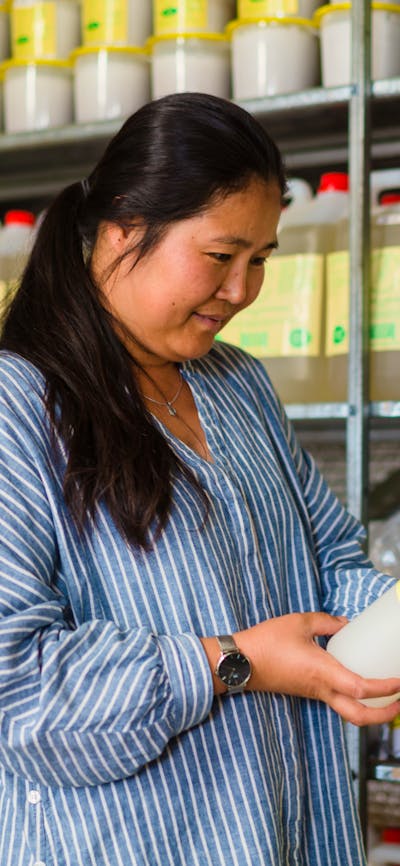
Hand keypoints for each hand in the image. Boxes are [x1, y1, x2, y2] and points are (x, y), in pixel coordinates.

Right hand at [232, 612, 399, 725]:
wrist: (239, 661)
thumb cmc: (266, 642)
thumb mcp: (299, 622)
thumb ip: (327, 622)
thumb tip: (346, 624)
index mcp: (323, 673)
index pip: (362, 689)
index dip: (386, 689)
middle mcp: (321, 689)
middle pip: (359, 717)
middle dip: (384, 715)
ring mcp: (313, 694)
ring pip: (348, 712)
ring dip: (370, 710)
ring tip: (384, 695)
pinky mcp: (306, 691)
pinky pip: (336, 702)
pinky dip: (353, 700)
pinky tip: (356, 682)